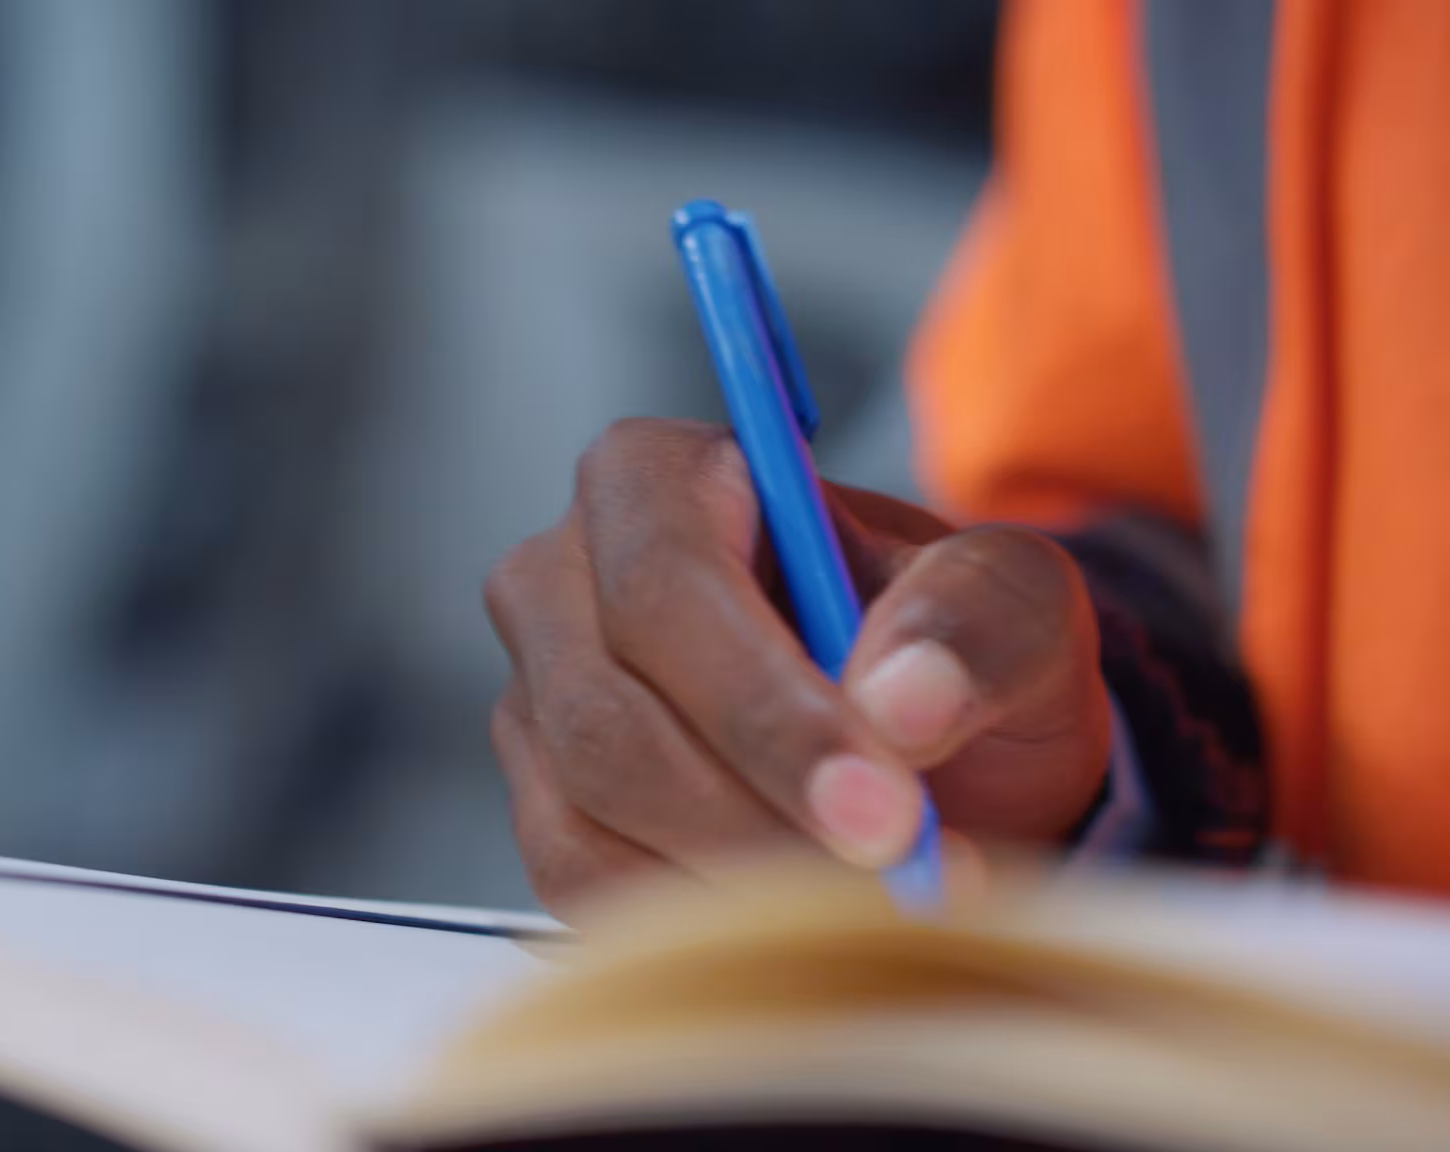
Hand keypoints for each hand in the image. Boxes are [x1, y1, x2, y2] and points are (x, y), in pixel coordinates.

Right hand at [484, 419, 1110, 914]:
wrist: (921, 746)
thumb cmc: (946, 651)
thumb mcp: (1017, 604)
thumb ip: (978, 619)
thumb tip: (901, 701)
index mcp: (654, 478)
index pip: (666, 583)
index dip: (763, 705)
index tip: (882, 809)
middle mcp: (561, 578)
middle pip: (609, 717)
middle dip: (761, 817)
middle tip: (898, 881)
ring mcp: (536, 701)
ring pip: (589, 817)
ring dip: (738, 881)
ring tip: (873, 899)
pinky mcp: (539, 808)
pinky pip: (582, 888)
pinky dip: (697, 923)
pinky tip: (796, 919)